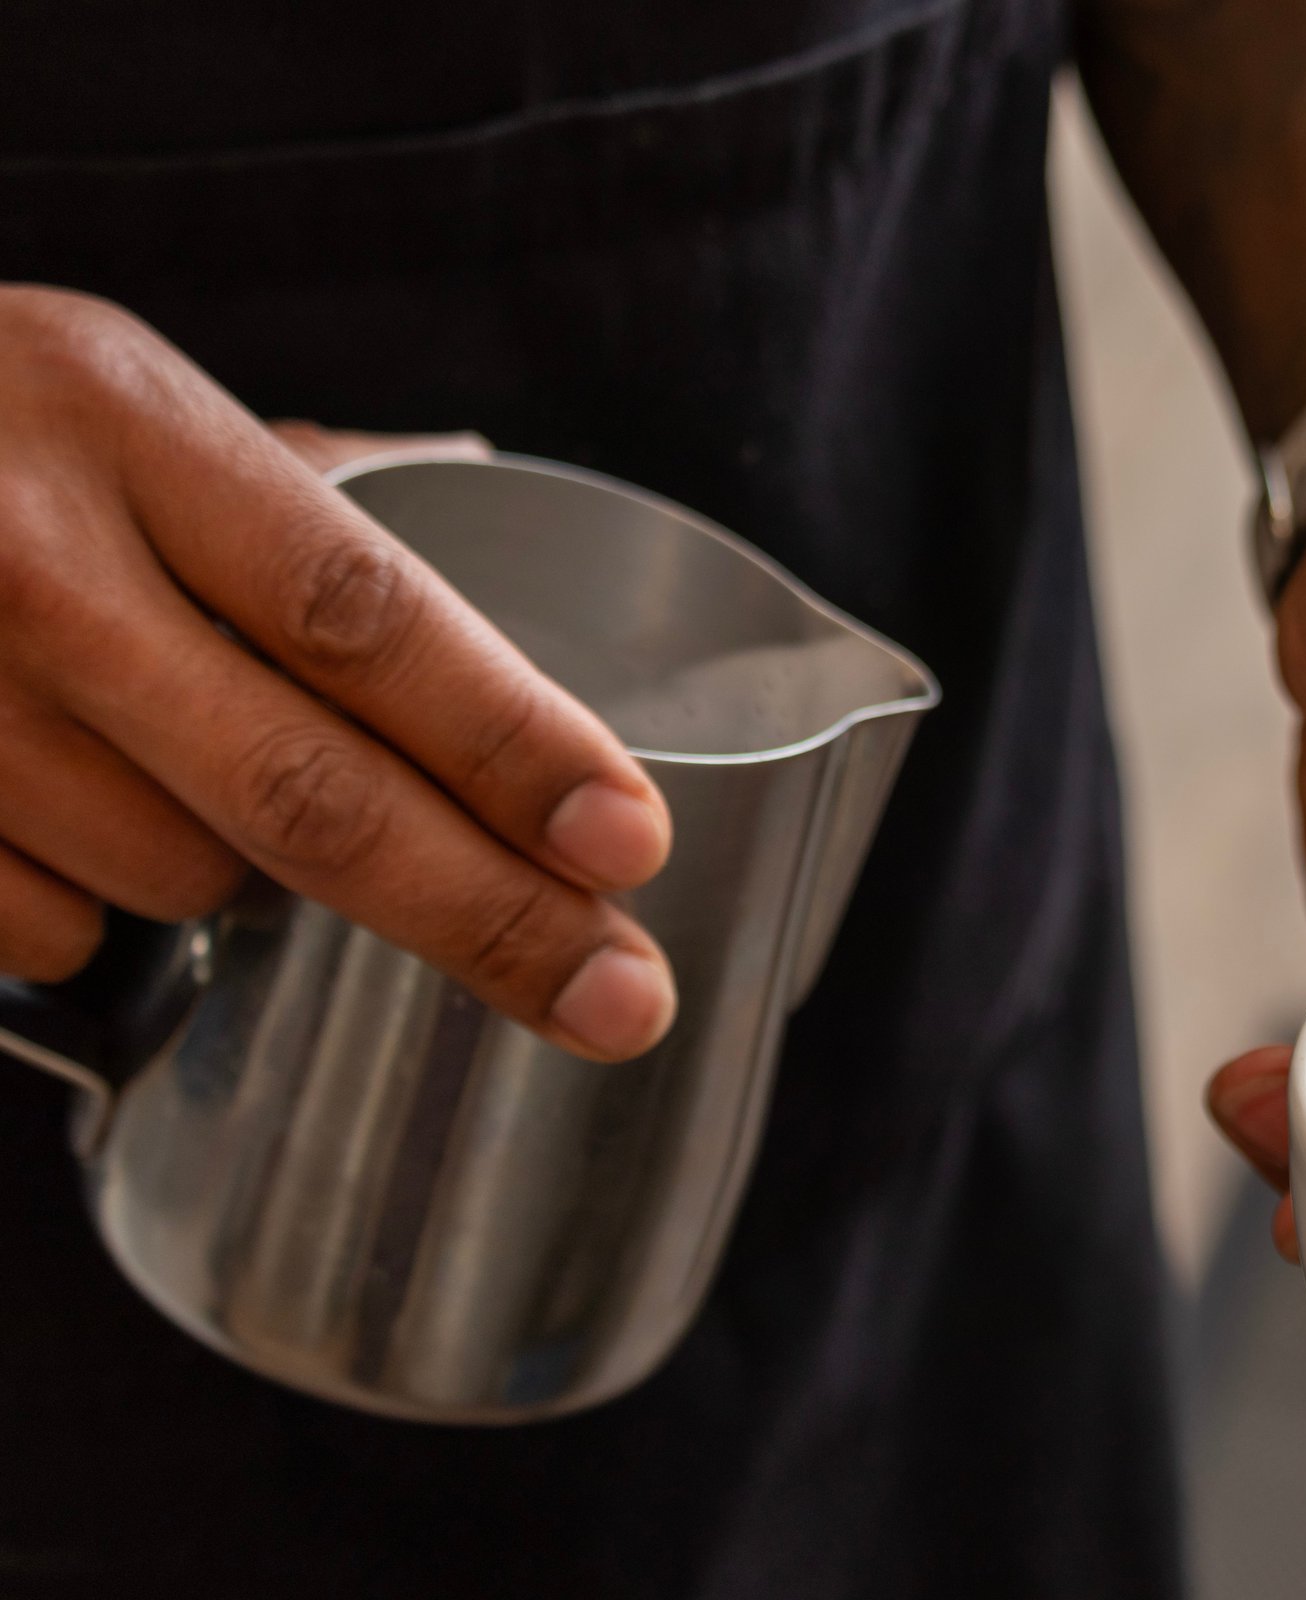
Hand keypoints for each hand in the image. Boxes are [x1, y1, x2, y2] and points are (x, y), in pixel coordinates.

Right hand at [0, 285, 676, 1059]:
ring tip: (170, 754)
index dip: (510, 740)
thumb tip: (478, 490)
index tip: (627, 839)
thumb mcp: (110, 390)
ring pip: (172, 879)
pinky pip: (42, 930)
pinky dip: (89, 898)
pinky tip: (58, 799)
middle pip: (303, 793)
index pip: (363, 614)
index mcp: (123, 428)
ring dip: (231, 869)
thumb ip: (288, 477)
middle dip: (483, 916)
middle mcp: (22, 565)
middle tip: (617, 999)